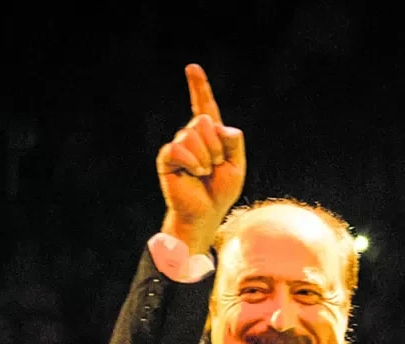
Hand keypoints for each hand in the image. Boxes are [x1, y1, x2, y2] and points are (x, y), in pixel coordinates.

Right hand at [156, 64, 245, 254]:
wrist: (206, 213)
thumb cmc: (220, 192)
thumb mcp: (237, 165)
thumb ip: (234, 142)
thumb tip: (218, 127)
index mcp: (210, 135)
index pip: (204, 106)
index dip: (198, 87)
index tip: (192, 68)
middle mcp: (191, 137)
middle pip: (205, 121)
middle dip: (216, 146)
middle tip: (215, 166)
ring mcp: (178, 146)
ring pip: (194, 134)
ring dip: (206, 157)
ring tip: (204, 172)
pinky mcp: (167, 158)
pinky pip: (179, 148)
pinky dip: (193, 162)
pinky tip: (194, 173)